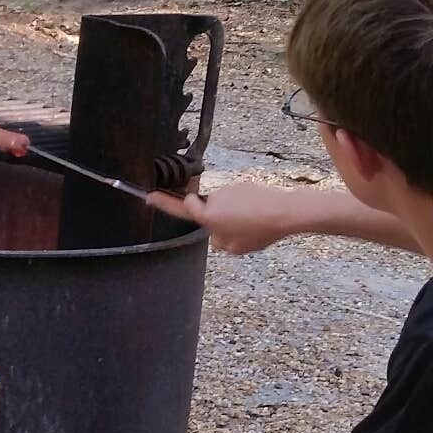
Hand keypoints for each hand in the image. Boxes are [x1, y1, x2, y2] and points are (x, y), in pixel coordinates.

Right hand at [147, 180, 307, 254]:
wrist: (284, 211)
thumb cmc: (259, 232)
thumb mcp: (235, 248)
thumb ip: (219, 242)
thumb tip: (217, 233)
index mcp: (208, 216)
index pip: (180, 208)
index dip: (162, 202)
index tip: (148, 195)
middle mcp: (214, 199)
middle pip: (207, 210)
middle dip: (217, 219)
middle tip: (238, 231)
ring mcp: (227, 190)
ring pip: (224, 205)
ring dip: (234, 214)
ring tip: (254, 224)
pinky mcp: (241, 184)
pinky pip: (237, 198)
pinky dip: (245, 207)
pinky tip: (260, 214)